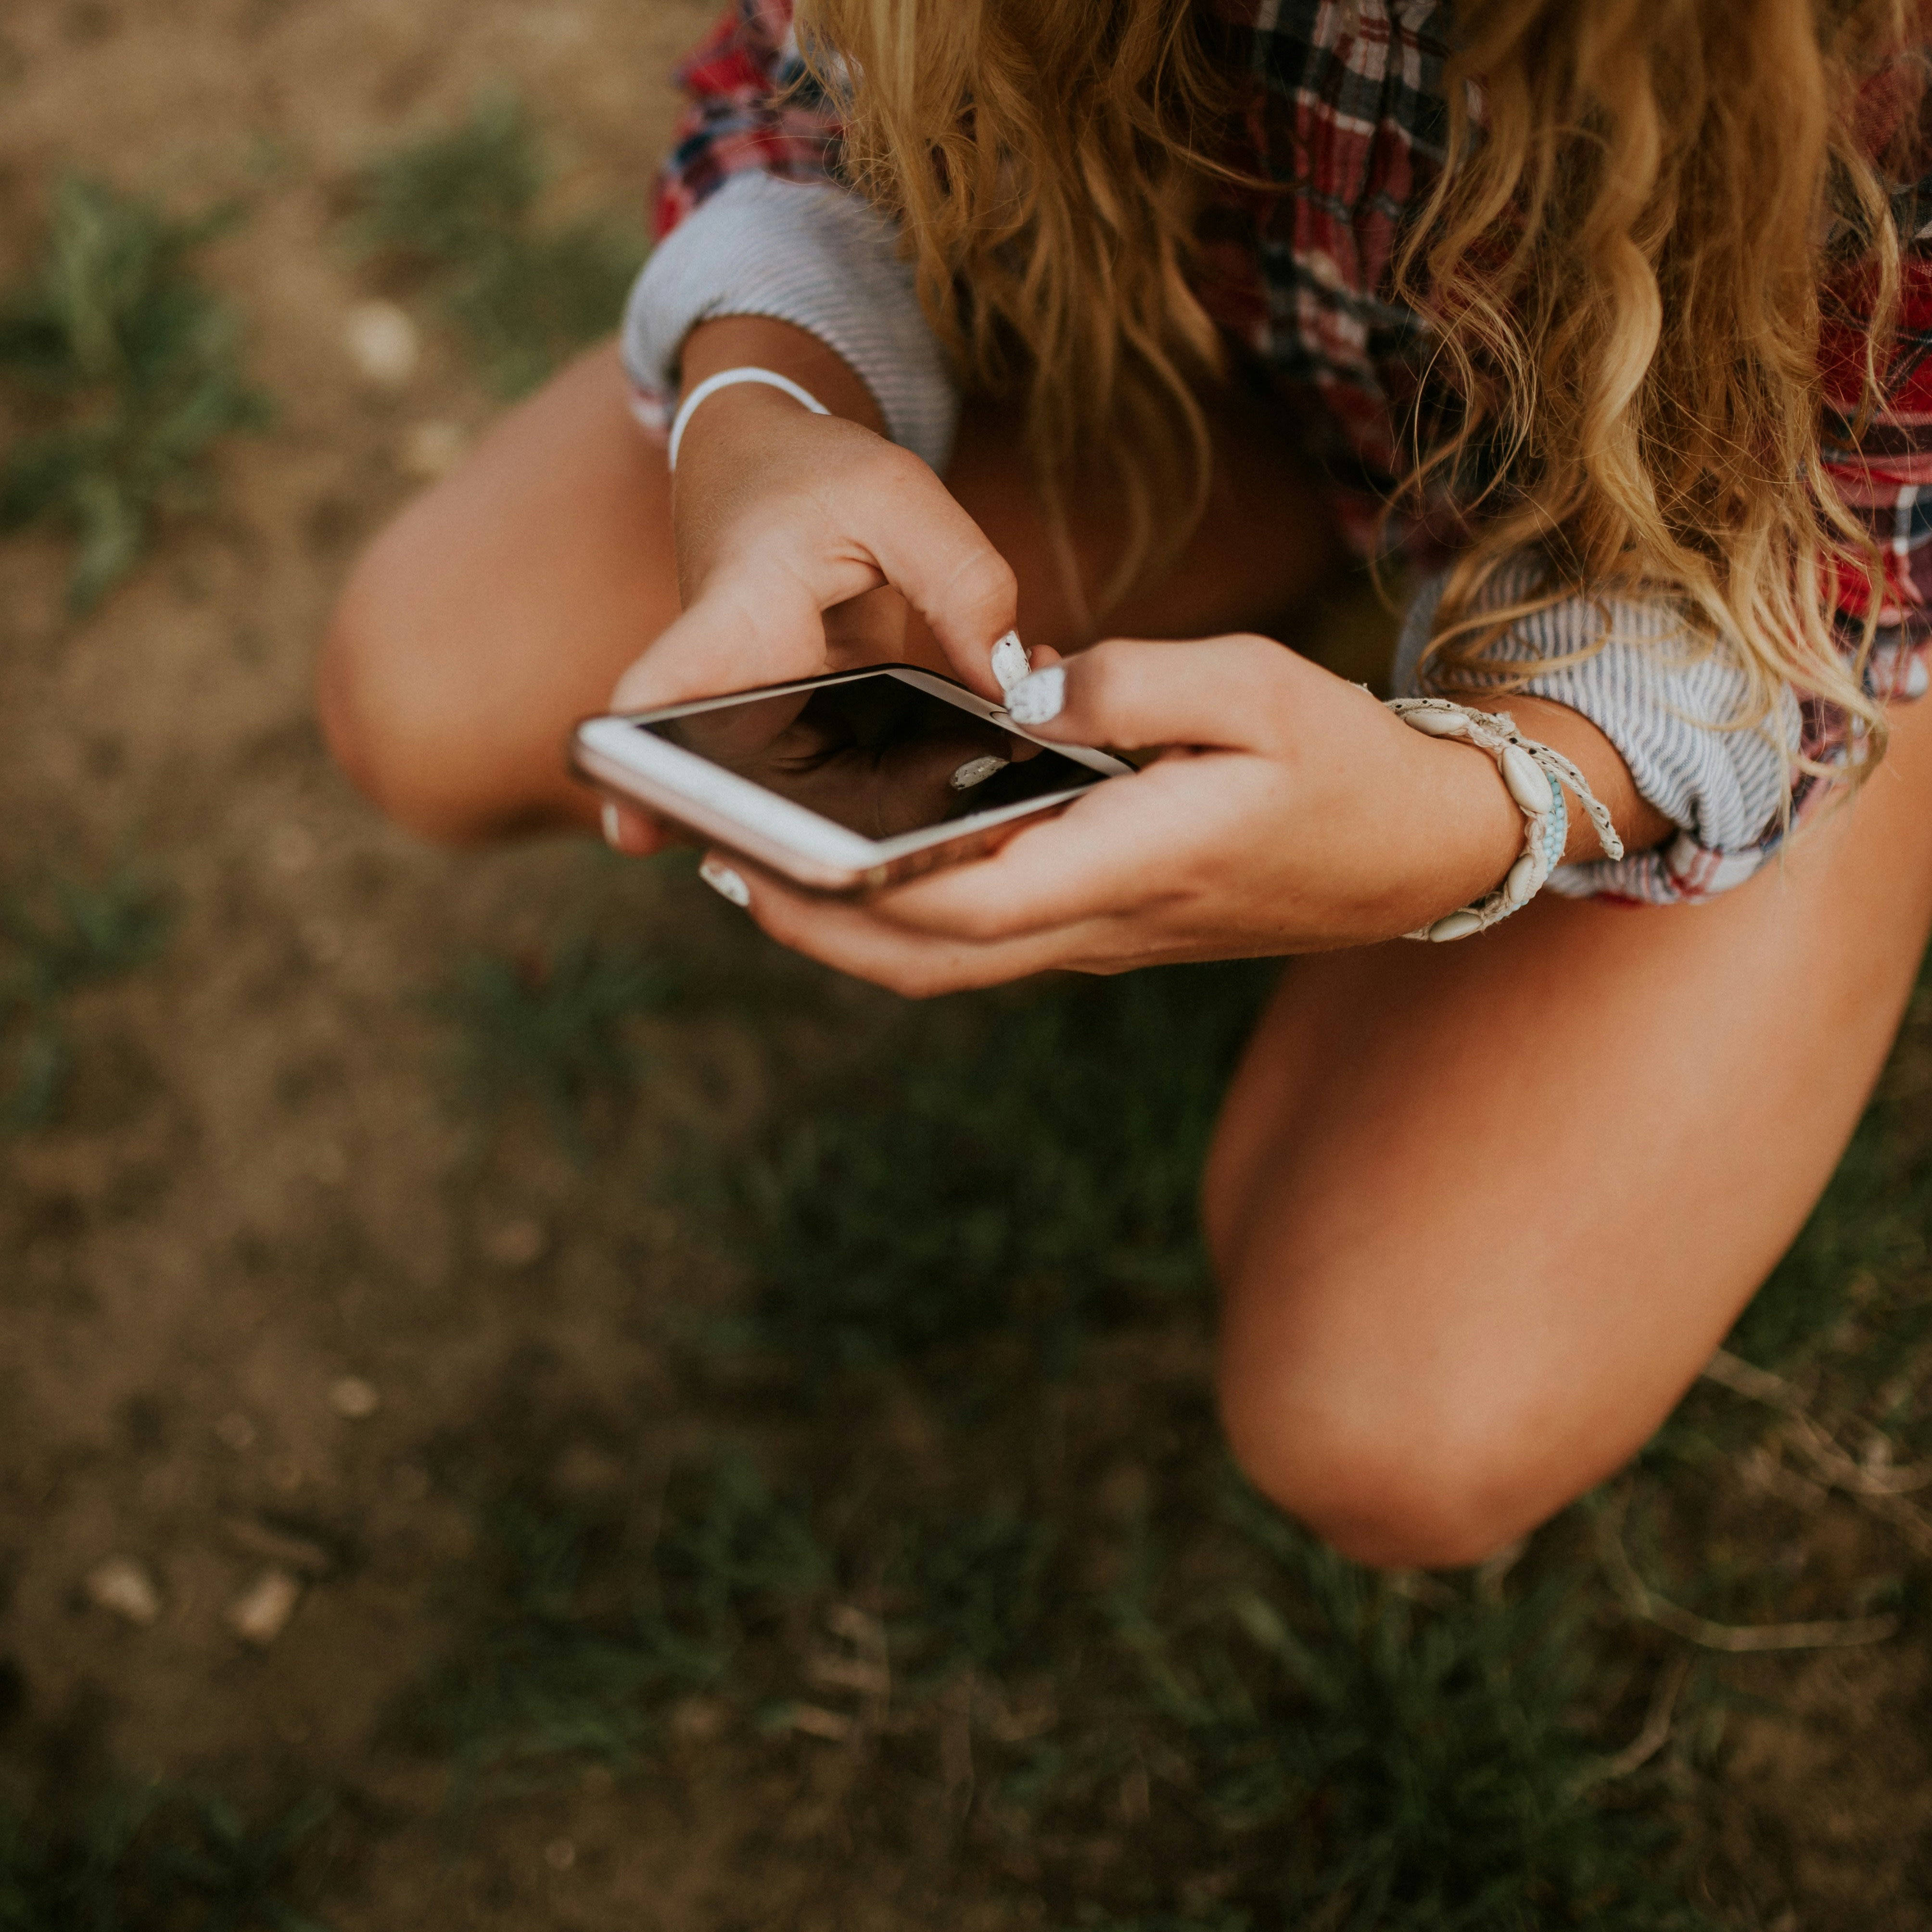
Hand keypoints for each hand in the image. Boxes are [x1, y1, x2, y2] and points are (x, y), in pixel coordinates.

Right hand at [602, 321, 1019, 855]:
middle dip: (795, 839)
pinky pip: (851, 782)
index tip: (635, 831)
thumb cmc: (811, 473)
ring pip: (804, 802)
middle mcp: (735, 685)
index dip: (640, 767)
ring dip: (877, 823)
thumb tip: (1011, 688)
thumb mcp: (899, 498)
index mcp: (735, 617)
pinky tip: (984, 776)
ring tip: (962, 829)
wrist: (768, 461)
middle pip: (734, 787)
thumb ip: (962, 582)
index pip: (661, 693)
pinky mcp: (810, 729)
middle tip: (872, 874)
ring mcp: (768, 717)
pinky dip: (914, 786)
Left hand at [698, 635, 1534, 994]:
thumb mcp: (1255, 686)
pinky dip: (906, 915)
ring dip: (850, 929)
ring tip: (762, 866)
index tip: (758, 852)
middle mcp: (1102, 924)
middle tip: (722, 865)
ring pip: (948, 963)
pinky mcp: (1102, 929)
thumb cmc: (1342, 763)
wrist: (1412, 854)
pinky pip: (982, 940)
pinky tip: (866, 860)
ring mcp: (1099, 940)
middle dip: (817, 923)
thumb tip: (1020, 691)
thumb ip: (1130, 681)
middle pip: (927, 957)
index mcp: (1135, 864)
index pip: (962, 897)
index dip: (849, 887)